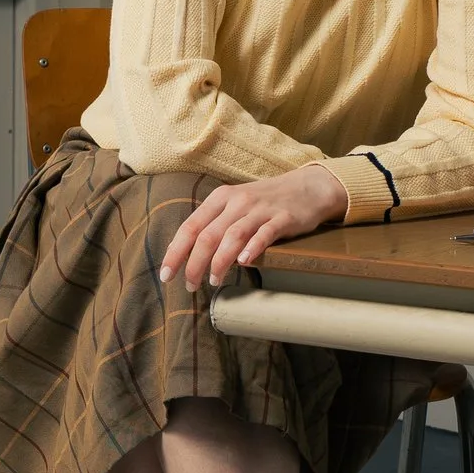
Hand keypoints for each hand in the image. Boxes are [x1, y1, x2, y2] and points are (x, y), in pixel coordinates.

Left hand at [160, 164, 349, 290]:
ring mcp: (261, 210)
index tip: (166, 275)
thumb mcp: (234, 206)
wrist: (307, 187)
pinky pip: (265, 234)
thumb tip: (183, 251)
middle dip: (194, 263)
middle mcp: (237, 202)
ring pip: (232, 236)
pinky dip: (252, 248)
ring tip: (213, 280)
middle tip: (190, 285)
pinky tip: (244, 263)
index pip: (191, 226)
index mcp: (221, 198)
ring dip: (219, 261)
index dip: (176, 251)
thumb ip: (212, 225)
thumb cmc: (265, 202)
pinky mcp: (283, 218)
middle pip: (208, 235)